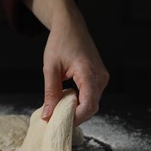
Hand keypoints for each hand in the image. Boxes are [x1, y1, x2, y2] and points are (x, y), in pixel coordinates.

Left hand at [23, 0, 108, 125]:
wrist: (70, 27)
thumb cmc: (60, 43)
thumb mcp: (50, 68)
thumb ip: (50, 93)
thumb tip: (47, 115)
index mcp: (88, 73)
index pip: (88, 104)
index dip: (75, 118)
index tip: (60, 123)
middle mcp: (100, 77)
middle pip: (91, 107)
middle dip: (75, 116)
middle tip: (56, 120)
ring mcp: (102, 77)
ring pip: (92, 103)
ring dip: (77, 110)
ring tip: (59, 110)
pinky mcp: (99, 78)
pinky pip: (92, 96)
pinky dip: (80, 102)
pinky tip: (66, 100)